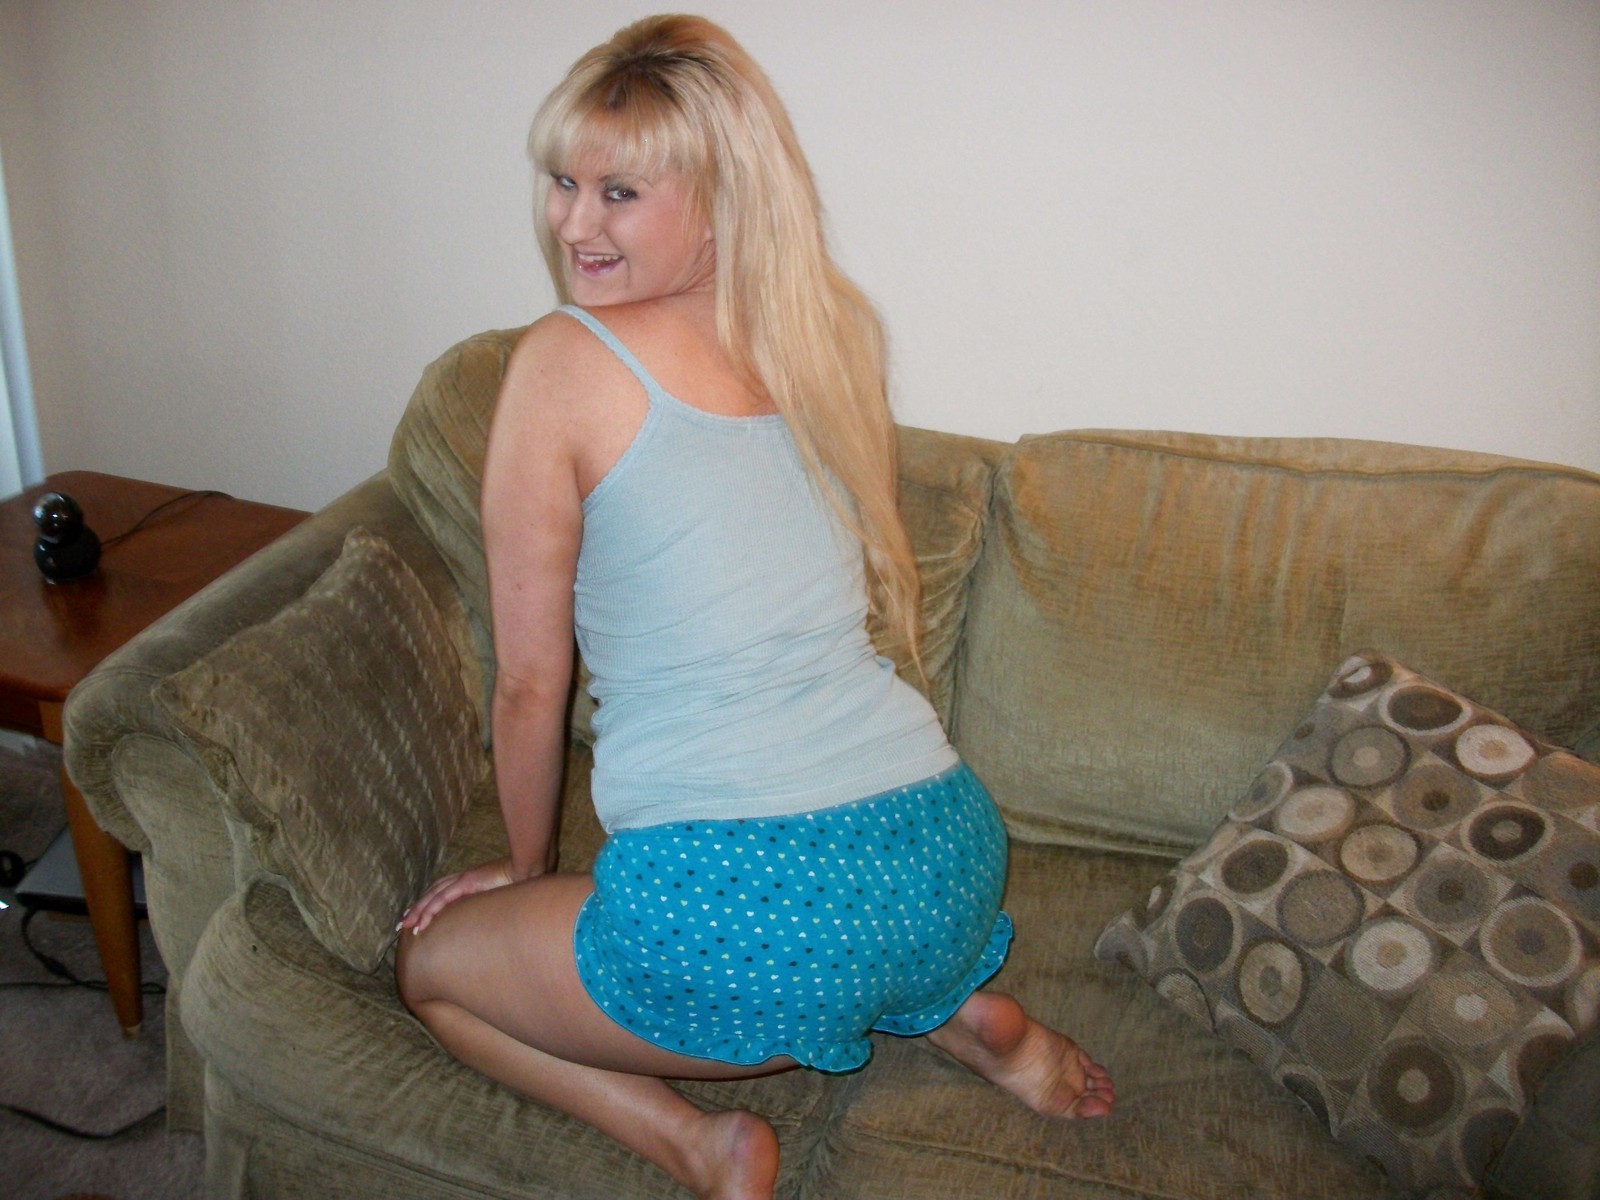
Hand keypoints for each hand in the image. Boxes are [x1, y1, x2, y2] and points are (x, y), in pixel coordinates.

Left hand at [399, 858, 518, 935]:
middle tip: (401, 925)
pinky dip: (430, 909)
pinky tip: (422, 921)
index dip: (426, 904)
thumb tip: (485, 923)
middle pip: (431, 893)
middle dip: (415, 908)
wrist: (528, 869)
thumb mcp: (497, 899)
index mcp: (467, 882)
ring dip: (418, 910)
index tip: (415, 918)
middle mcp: (461, 879)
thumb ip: (486, 906)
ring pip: (433, 896)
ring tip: (406, 925)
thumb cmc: (517, 885)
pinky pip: (443, 898)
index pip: (440, 892)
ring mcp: (463, 879)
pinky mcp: (467, 882)